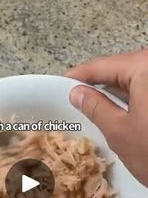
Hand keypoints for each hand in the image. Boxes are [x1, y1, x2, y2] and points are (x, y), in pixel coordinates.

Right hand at [65, 50, 147, 185]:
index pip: (101, 65)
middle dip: (96, 85)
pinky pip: (146, 90)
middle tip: (74, 100)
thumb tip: (76, 92)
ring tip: (91, 108)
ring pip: (134, 80)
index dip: (77, 76)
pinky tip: (118, 112)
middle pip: (119, 69)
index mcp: (145, 67)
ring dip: (114, 93)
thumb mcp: (119, 131)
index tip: (59, 85)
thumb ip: (94, 107)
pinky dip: (131, 100)